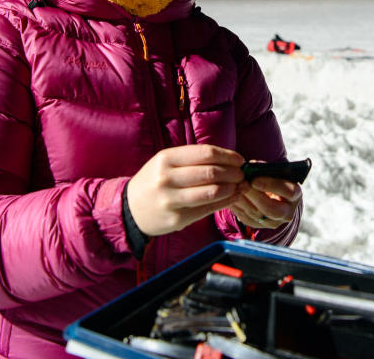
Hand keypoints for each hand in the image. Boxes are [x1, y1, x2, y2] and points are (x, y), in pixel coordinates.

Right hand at [126, 145, 246, 235]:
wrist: (131, 209)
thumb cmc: (155, 181)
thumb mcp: (166, 162)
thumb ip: (193, 159)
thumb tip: (229, 159)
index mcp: (166, 159)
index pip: (206, 153)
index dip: (228, 156)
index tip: (240, 160)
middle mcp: (167, 178)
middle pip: (211, 172)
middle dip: (233, 172)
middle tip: (242, 174)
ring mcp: (170, 200)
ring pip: (212, 192)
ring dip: (232, 188)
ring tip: (240, 185)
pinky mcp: (176, 219)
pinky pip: (208, 209)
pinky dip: (225, 202)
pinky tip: (233, 197)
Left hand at [230, 173, 302, 229]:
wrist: (271, 193)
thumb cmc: (272, 178)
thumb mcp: (274, 172)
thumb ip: (265, 170)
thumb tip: (252, 166)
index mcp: (295, 195)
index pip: (288, 192)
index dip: (271, 185)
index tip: (254, 179)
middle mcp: (287, 212)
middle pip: (272, 209)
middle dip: (255, 196)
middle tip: (242, 185)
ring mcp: (274, 222)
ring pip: (257, 215)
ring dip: (243, 201)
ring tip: (233, 188)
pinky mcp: (261, 226)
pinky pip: (247, 219)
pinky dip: (238, 208)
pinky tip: (231, 197)